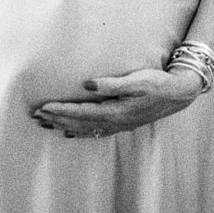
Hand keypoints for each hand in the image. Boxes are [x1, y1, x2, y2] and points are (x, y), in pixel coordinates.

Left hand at [31, 67, 203, 136]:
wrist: (177, 94)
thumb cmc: (157, 83)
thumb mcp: (136, 80)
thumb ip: (111, 84)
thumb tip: (86, 85)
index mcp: (115, 111)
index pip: (80, 112)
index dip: (60, 110)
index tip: (42, 107)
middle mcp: (114, 122)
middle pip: (79, 122)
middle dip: (56, 119)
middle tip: (36, 116)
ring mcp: (118, 125)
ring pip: (85, 129)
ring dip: (64, 126)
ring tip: (46, 124)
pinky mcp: (122, 123)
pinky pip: (95, 131)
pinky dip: (80, 132)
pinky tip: (71, 133)